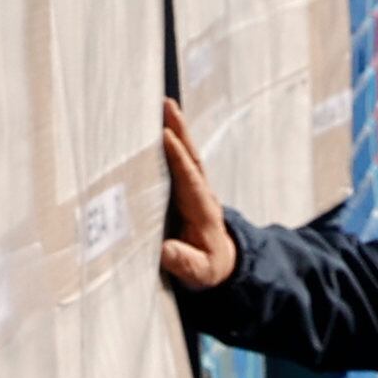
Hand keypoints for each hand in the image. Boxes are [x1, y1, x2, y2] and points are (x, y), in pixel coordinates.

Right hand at [157, 99, 238, 288]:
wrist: (218, 263)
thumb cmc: (207, 268)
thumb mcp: (199, 273)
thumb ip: (184, 262)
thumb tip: (164, 251)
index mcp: (203, 211)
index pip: (190, 180)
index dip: (178, 159)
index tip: (166, 138)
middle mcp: (200, 194)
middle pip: (191, 157)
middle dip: (180, 132)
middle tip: (167, 106)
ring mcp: (193, 188)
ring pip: (185, 154)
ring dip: (176, 129)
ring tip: (164, 104)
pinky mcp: (184, 188)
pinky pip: (177, 161)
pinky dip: (171, 140)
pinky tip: (159, 123)